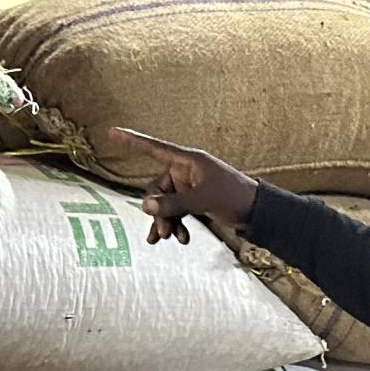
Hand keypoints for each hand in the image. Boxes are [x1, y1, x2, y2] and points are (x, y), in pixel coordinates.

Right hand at [110, 128, 259, 242]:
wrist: (257, 212)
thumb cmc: (234, 196)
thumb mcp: (203, 200)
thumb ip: (174, 204)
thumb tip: (146, 206)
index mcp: (188, 160)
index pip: (154, 148)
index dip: (132, 140)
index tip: (112, 132)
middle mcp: (185, 171)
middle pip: (156, 189)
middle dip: (157, 210)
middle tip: (162, 232)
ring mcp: (188, 187)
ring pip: (164, 204)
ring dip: (166, 221)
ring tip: (169, 238)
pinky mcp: (193, 202)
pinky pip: (176, 212)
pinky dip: (176, 225)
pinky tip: (181, 239)